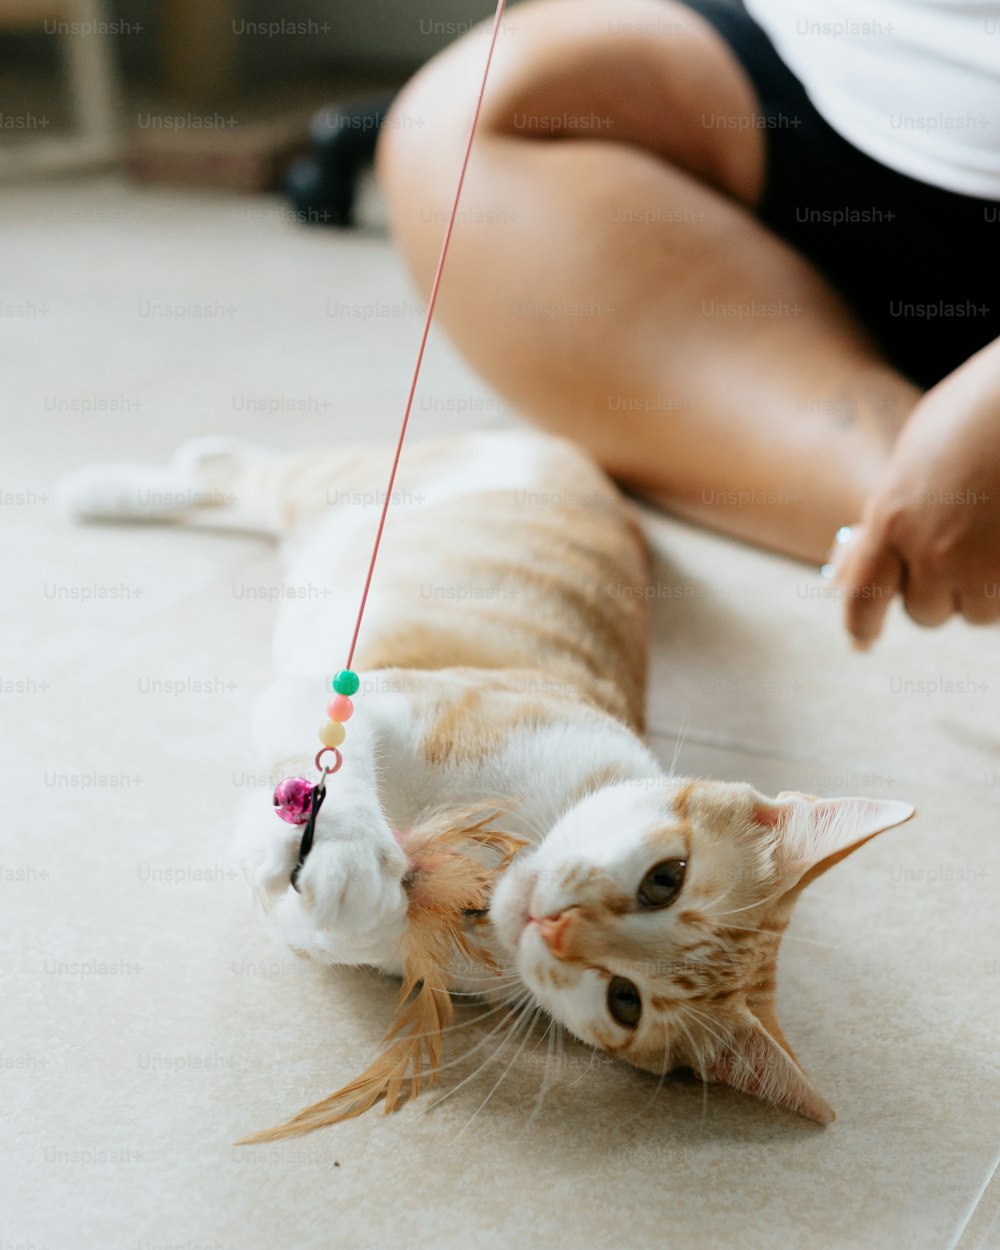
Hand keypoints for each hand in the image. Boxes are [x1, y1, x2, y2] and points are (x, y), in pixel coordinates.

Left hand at [833, 339, 999, 646]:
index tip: (862, 640)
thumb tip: (846, 572)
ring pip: (976, 613)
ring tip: (995, 535)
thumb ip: (885, 514)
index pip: (862, 594)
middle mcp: (932, 551)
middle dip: (939, 593)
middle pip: (924, 612)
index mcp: (892, 517)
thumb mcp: (914, 456)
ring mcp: (985, 565)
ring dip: (983, 590)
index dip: (860, 622)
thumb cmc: (979, 410)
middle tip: (958, 554)